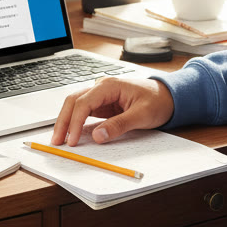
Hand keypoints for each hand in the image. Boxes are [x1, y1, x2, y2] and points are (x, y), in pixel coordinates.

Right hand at [50, 76, 174, 146]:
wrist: (169, 96)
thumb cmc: (158, 101)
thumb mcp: (142, 115)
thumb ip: (120, 125)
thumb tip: (98, 136)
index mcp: (109, 85)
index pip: (84, 102)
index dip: (75, 122)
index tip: (72, 139)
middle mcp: (101, 87)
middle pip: (73, 101)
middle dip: (63, 121)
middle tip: (57, 141)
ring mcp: (101, 95)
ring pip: (75, 105)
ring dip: (66, 121)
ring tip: (60, 139)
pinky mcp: (103, 104)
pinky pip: (84, 111)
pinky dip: (75, 122)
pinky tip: (71, 133)